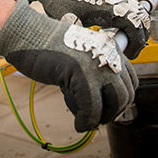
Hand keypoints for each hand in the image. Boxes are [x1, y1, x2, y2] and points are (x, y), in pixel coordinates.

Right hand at [0, 0, 137, 131]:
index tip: (106, 109)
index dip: (121, 100)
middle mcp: (108, 54)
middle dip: (112, 112)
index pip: (131, 81)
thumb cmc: (46, 45)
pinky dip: (86, 122)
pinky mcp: (82, 74)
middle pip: (126, 94)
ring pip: (115, 103)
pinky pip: (93, 109)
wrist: (26, 33)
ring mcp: (97, 64)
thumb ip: (94, 70)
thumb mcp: (79, 54)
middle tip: (95, 118)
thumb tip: (104, 103)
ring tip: (86, 121)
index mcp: (109, 47)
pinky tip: (78, 124)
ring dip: (101, 118)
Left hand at [23, 0, 149, 58]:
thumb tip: (90, 60)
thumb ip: (83, 41)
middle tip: (132, 51)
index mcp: (107, 6)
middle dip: (141, 35)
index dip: (137, 41)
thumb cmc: (60, 3)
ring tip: (128, 44)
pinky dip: (131, 21)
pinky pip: (129, 8)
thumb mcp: (70, 26)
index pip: (135, 22)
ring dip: (137, 28)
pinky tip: (120, 34)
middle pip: (141, 16)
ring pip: (137, 11)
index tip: (130, 54)